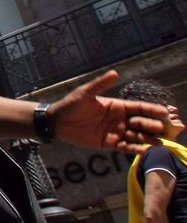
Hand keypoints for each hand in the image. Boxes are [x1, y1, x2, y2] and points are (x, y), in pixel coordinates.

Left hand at [50, 70, 170, 152]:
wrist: (57, 122)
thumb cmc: (71, 104)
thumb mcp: (85, 93)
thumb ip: (100, 84)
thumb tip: (115, 72)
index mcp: (117, 106)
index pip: (139, 108)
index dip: (152, 110)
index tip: (165, 112)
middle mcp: (120, 119)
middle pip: (141, 123)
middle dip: (153, 125)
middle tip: (163, 128)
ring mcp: (116, 132)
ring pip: (137, 136)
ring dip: (148, 139)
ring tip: (158, 142)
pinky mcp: (109, 144)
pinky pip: (125, 147)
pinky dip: (135, 149)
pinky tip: (144, 150)